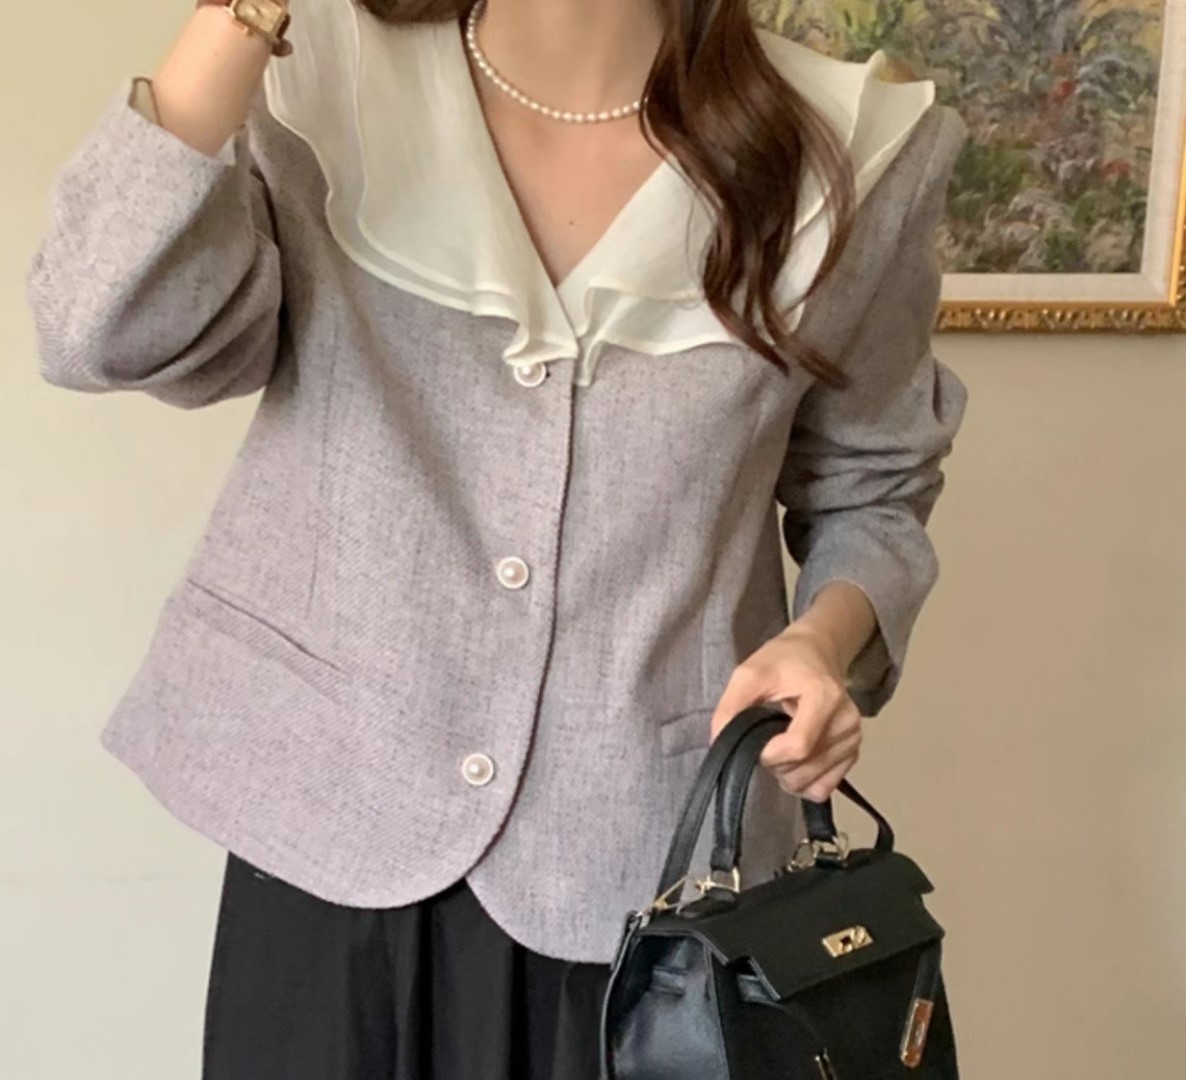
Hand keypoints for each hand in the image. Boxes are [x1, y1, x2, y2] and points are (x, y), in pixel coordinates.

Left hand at [708, 623, 862, 802]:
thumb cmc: (783, 661)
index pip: (797, 747)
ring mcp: (853, 739)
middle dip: (774, 763)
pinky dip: (803, 781)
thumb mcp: (748, 674)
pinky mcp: (853, 753)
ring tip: (780, 742)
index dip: (767, 753)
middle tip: (767, 734)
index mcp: (825, 696)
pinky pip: (823, 788)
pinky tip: (795, 758)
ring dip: (787, 773)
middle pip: (802, 769)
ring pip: (811, 784)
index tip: (754, 740)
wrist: (815, 652)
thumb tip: (720, 744)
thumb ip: (730, 708)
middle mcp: (846, 721)